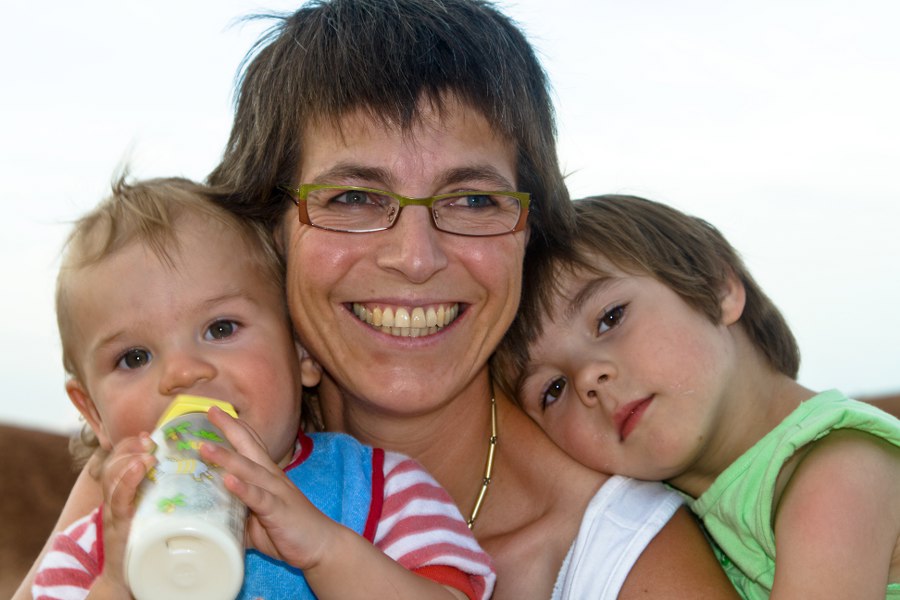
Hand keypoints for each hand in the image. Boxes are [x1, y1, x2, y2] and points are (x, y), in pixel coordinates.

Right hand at [95, 434, 155, 593]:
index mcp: (126, 492)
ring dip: (129, 460)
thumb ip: (168, 493)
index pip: (121, 459)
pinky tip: (138, 470)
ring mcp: (114, 513)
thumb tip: (196, 472)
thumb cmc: (150, 544)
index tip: (148, 436)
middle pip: (114, 462)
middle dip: (129, 447)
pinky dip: (127, 481)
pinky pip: (118, 500)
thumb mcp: (156, 512)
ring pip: (112, 477)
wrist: (129, 580)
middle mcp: (116, 499)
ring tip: (147, 454)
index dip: (131, 444)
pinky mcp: (117, 528)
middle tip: (148, 440)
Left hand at [200, 407, 336, 569]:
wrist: (322, 545)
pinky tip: (228, 480)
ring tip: (206, 448)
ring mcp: (276, 492)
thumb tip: (209, 520)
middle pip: (249, 447)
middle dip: (230, 428)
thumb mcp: (257, 521)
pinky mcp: (278, 510)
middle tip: (211, 410)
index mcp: (267, 476)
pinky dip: (243, 488)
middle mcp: (272, 477)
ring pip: (249, 470)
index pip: (250, 445)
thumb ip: (235, 515)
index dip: (234, 428)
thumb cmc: (289, 530)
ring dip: (227, 457)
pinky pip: (259, 497)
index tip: (214, 411)